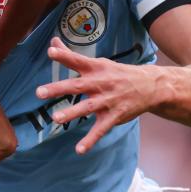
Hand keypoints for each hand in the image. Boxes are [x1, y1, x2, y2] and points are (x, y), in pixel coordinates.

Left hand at [36, 37, 155, 153]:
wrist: (150, 86)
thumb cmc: (117, 73)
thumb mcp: (98, 62)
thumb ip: (71, 55)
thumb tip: (52, 42)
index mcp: (95, 68)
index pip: (77, 60)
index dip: (64, 55)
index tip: (51, 51)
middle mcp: (99, 83)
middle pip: (77, 85)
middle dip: (58, 88)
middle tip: (40, 92)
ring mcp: (107, 101)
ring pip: (87, 108)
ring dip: (71, 113)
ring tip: (55, 118)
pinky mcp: (114, 116)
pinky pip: (101, 129)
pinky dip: (90, 140)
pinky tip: (79, 149)